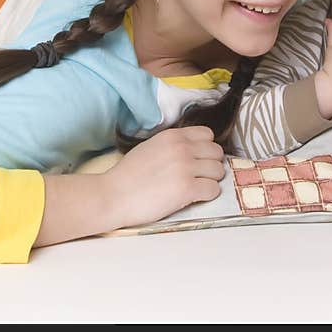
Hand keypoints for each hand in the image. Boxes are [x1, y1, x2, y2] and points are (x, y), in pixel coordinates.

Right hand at [102, 126, 224, 228]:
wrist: (112, 195)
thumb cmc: (128, 175)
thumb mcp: (151, 147)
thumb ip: (173, 145)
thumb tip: (193, 150)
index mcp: (173, 136)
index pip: (208, 134)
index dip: (205, 149)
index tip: (198, 160)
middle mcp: (182, 148)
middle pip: (217, 153)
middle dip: (210, 165)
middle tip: (198, 176)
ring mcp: (186, 167)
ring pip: (219, 171)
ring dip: (210, 180)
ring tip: (195, 187)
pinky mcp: (187, 188)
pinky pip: (214, 189)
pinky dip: (207, 195)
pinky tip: (193, 197)